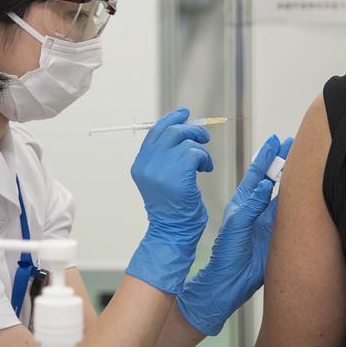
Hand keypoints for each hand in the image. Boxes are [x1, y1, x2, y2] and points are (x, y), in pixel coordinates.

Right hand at [126, 108, 212, 293]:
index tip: (185, 113)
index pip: (154, 132)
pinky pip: (196, 153)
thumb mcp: (161, 179)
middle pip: (171, 131)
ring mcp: (161, 168)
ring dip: (200, 150)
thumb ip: (165, 157)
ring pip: (186, 141)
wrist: (172, 233)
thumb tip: (182, 130)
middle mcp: (147, 164)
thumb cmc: (172, 209)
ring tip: (203, 164)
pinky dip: (205, 159)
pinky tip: (205, 171)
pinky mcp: (178, 174)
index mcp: (140, 164)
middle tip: (203, 137)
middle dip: (191, 130)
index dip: (171, 119)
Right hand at [176, 134, 292, 335]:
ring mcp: (240, 214)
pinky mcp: (235, 225)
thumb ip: (274, 220)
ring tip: (277, 146)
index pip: (273, 184)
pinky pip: (248, 207)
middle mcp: (248, 209)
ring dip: (266, 165)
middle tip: (288, 139)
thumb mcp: (269, 241)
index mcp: (258, 213)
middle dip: (276, 157)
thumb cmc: (247, 267)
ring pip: (255, 184)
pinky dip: (257, 195)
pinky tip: (268, 183)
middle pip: (264, 177)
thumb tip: (289, 203)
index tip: (292, 148)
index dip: (282, 166)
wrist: (226, 283)